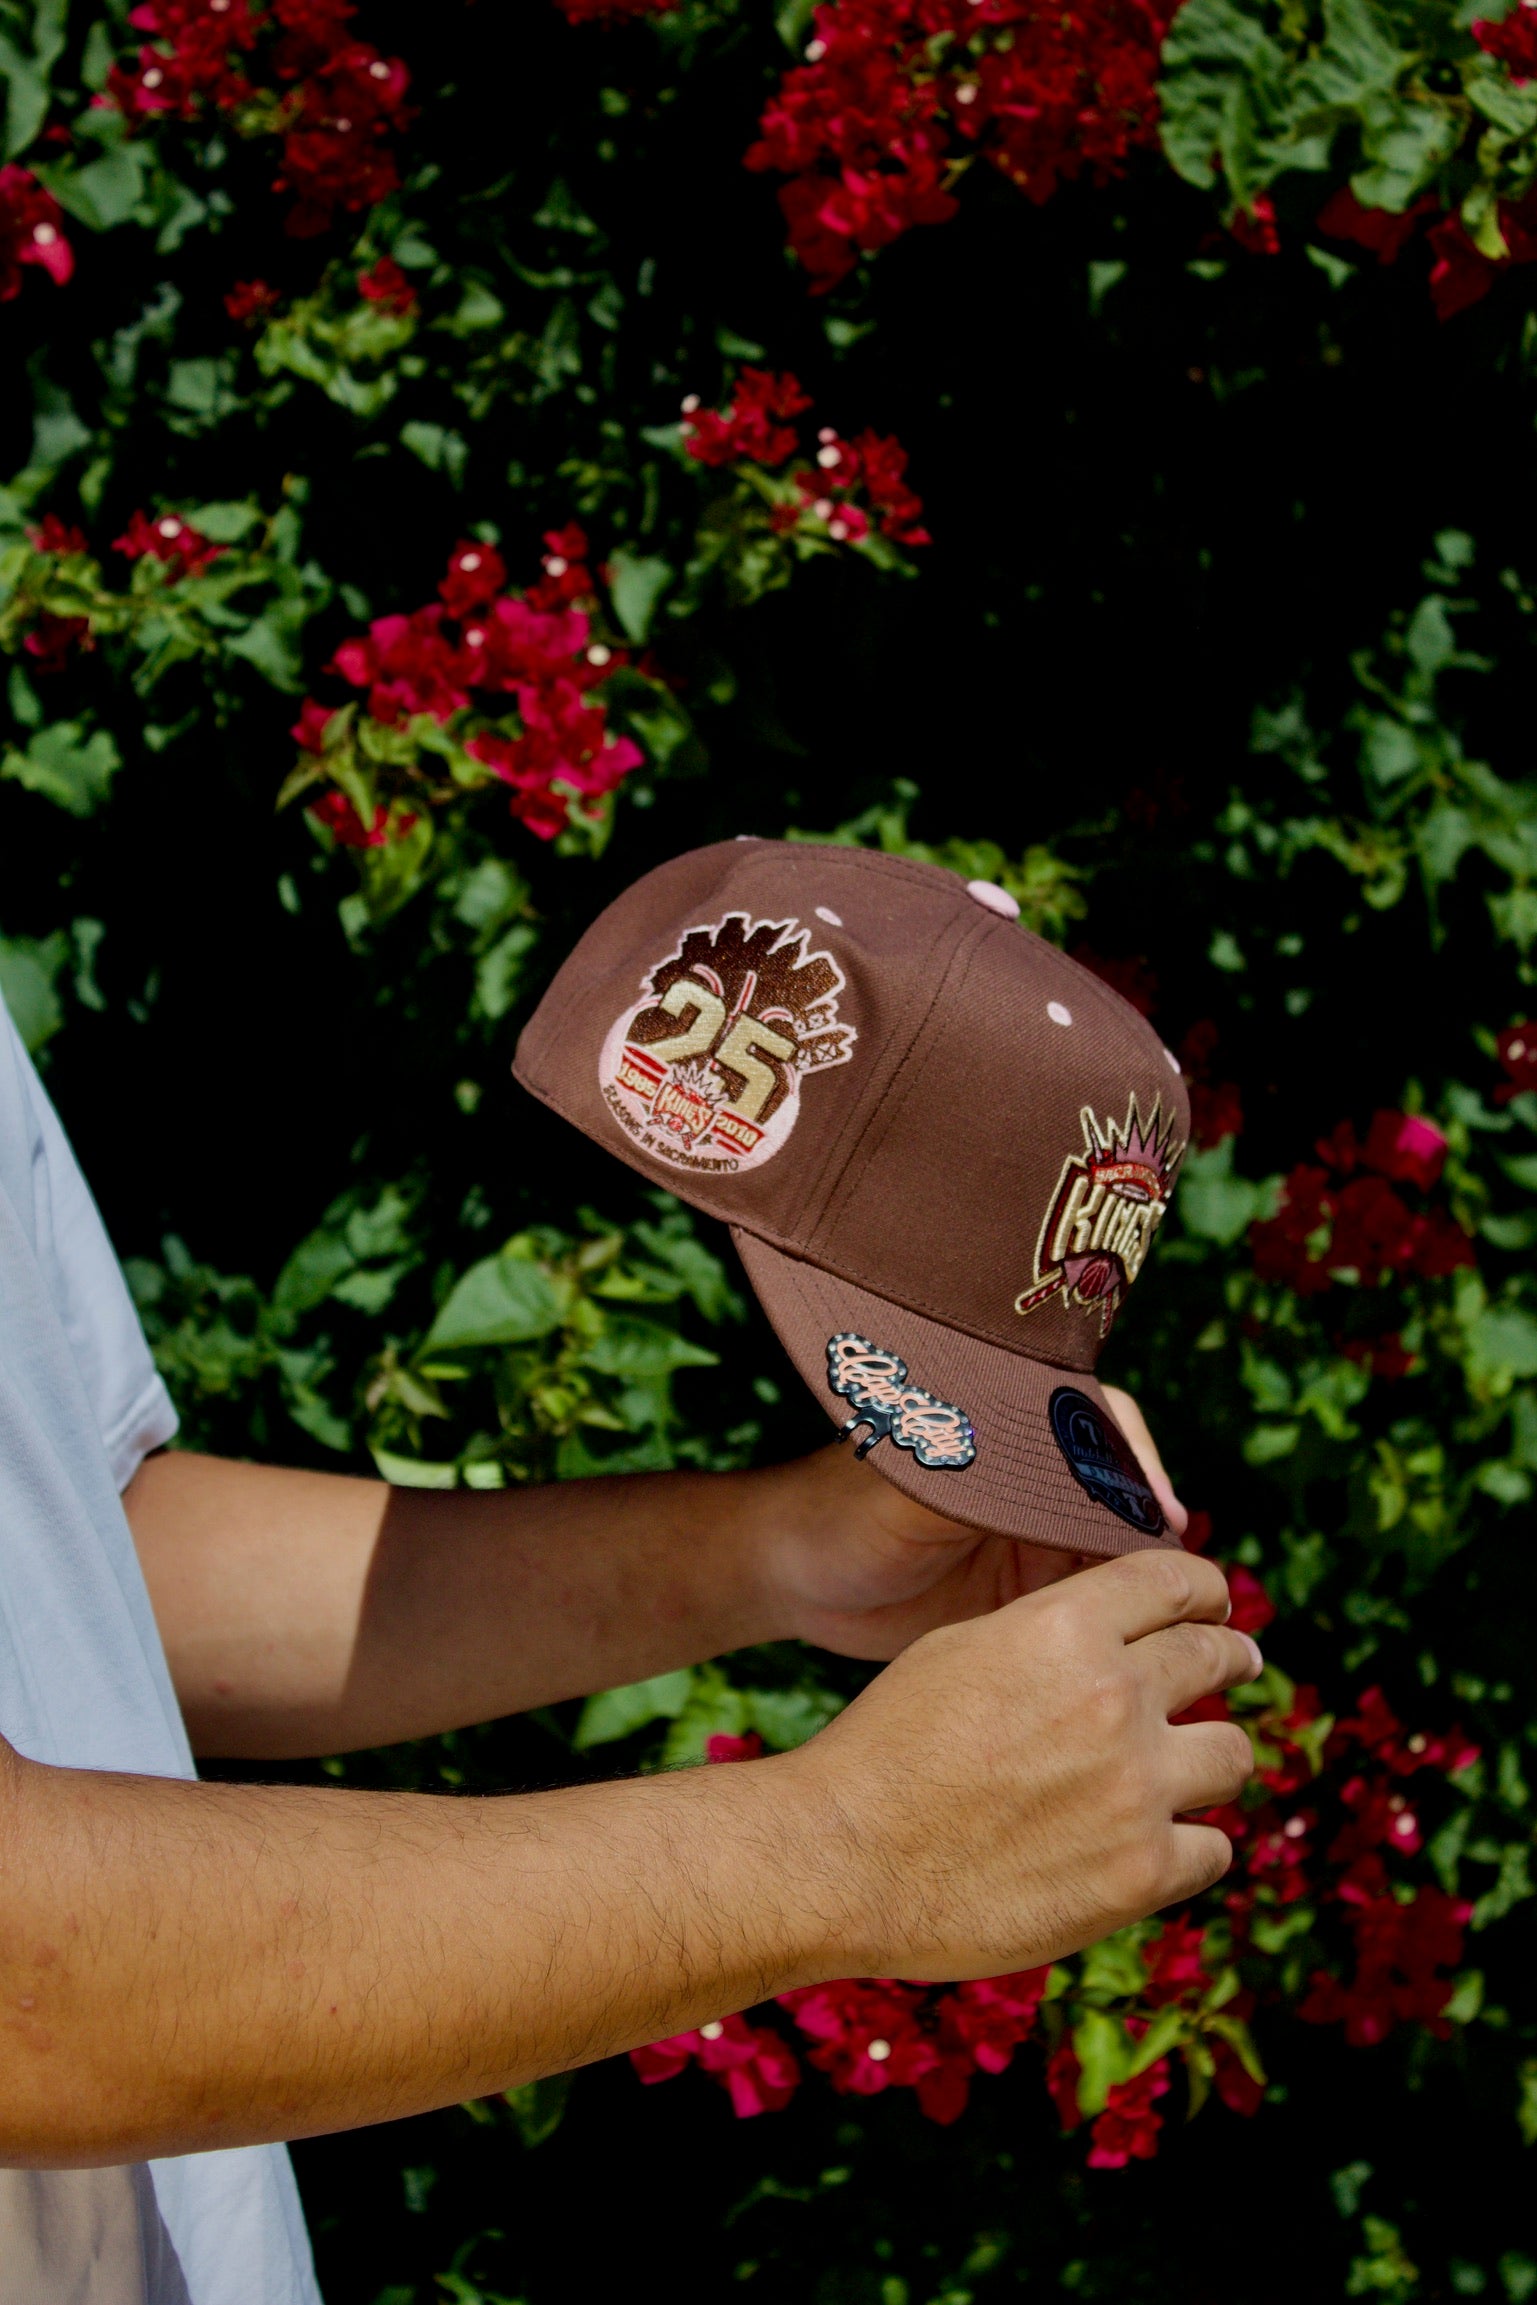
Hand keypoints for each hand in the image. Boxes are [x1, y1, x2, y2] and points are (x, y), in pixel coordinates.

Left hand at [756, 1385, 1187, 1659]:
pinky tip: (1139, 1659)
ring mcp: (1036, 1540)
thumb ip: (983, 1472)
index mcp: (1016, 1431)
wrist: (793, 1576)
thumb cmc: (842, 1511)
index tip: (1165, 1514)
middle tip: (1194, 1584)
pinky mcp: (1027, 1601)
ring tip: (1185, 1625)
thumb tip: (1057, 1463)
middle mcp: (1036, 1481)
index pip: (1105, 1430)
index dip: (1139, 1468)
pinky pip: (1088, 1608)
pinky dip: (1118, 1630)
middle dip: (1160, 1535)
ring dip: (1150, 1587)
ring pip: (1117, 1557)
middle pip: (1125, 1498)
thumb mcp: (916, 1487)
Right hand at [780, 1547, 1259, 1981]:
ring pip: (1234, 1754)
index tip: (1214, 1605)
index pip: (1177, 1580)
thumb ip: (1051, 1631)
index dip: (1206, 1589)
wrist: (843, 1857)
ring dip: (1210, 1758)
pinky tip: (1152, 1847)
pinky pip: (1214, 1849)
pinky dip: (1187, 1848)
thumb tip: (1117, 1632)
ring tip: (1189, 1771)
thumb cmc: (889, 1749)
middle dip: (1232, 1658)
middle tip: (1235, 1668)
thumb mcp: (962, 1647)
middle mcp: (1113, 1695)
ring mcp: (1135, 1787)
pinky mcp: (1142, 1873)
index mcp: (1065, 1626)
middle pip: (1218, 1657)